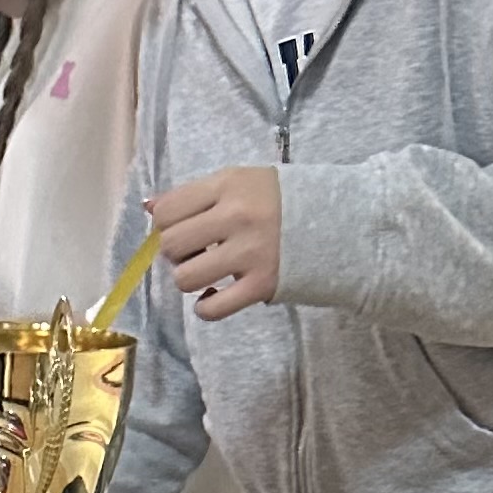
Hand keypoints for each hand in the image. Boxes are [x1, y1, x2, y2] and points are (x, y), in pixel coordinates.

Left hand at [148, 168, 280, 321]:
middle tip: (195, 251)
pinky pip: (212, 309)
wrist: (343, 219)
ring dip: (190, 279)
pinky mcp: (262, 285)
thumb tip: (149, 207)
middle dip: (176, 252)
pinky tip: (216, 295)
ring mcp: (251, 253)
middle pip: (170, 244)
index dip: (166, 224)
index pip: (167, 210)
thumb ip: (195, 193)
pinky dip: (207, 307)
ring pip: (185, 278)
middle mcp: (237, 216)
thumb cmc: (282, 200)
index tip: (182, 228)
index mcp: (228, 185)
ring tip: (208, 272)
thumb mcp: (240, 182)